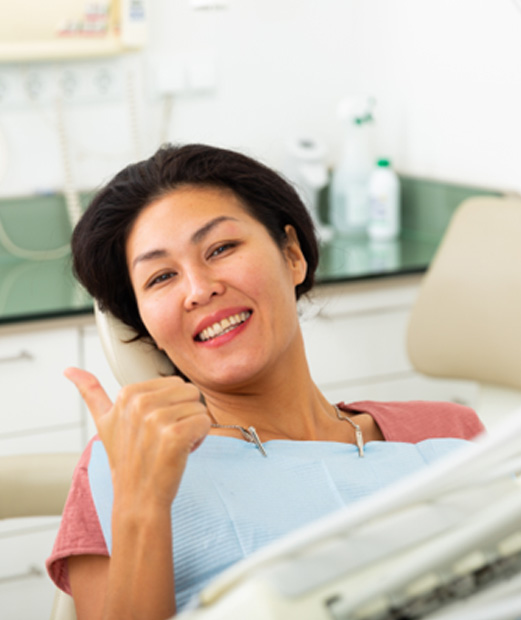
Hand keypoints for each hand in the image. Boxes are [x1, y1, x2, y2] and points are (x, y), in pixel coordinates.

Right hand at [65, 368, 211, 508]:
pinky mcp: (174, 436)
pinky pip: (205, 423)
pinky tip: (181, 452)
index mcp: (127, 393)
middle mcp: (140, 403)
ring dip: (192, 428)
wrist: (137, 499)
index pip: (175, 384)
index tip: (153, 428)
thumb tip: (69, 369)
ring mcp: (156, 419)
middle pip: (190, 392)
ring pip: (199, 408)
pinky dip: (200, 439)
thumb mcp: (104, 421)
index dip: (171, 407)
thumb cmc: (127, 459)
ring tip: (170, 446)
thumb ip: (90, 392)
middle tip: (164, 438)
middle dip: (184, 414)